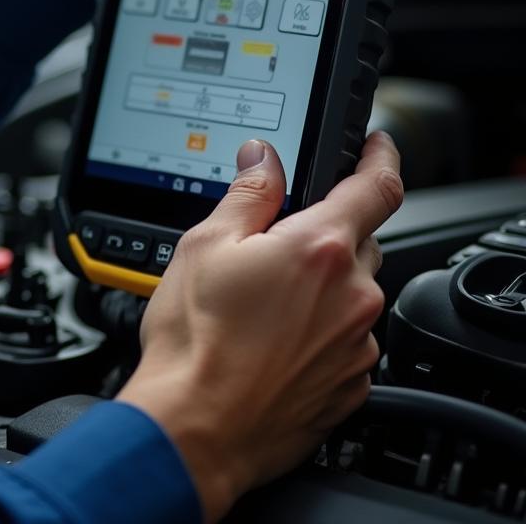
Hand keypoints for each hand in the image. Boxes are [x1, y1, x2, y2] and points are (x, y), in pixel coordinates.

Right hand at [116, 132, 402, 522]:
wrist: (195, 430)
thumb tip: (264, 159)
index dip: (381, 157)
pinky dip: (319, 331)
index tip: (378, 146)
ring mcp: (356, 344)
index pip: (376, 186)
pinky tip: (271, 341)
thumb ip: (248, 195)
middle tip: (275, 245)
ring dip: (321, 286)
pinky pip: (346, 340)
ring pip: (351, 293)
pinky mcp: (350, 385)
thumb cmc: (195, 342)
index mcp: (319, 249)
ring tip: (260, 305)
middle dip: (325, 232)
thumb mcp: (206, 245)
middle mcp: (352, 295)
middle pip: (358, 240)